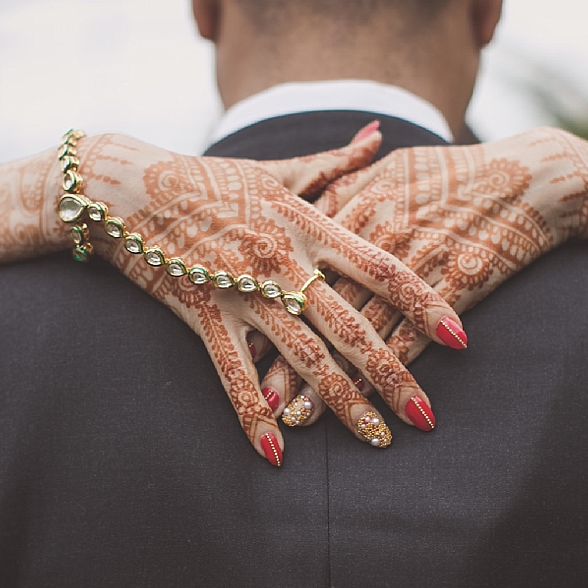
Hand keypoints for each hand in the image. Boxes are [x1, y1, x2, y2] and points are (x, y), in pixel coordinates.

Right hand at [0, 128, 468, 464]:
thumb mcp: (278, 168)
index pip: (381, 267)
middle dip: (394, 374)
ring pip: (303, 356)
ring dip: (341, 403)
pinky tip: (277, 452)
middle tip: (429, 418)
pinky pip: (233, 372)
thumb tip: (381, 136)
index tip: (461, 340)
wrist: (126, 185)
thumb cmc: (209, 177)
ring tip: (377, 441)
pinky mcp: (203, 312)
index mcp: (308, 223)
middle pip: (351, 325)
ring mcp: (243, 289)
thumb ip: (336, 164)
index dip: (424, 303)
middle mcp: (283, 259)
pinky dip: (254, 413)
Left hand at [260, 126, 587, 426]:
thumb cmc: (454, 173)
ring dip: (329, 380)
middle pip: (317, 305)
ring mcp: (415, 261)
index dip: (263, 305)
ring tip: (300, 419)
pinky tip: (367, 406)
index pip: (295, 264)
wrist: (531, 177)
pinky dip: (386, 373)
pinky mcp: (454, 284)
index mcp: (355, 204)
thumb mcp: (390, 169)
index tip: (236, 340)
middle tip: (257, 397)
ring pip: (360, 330)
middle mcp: (376, 235)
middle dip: (284, 356)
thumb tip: (300, 207)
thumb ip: (340, 185)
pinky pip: (412, 337)